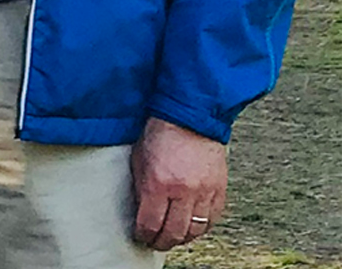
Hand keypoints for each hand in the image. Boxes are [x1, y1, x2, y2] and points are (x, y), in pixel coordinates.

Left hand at [131, 117, 226, 250]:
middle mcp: (184, 191)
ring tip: (173, 237)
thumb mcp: (139, 161)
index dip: (144, 235)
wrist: (189, 117)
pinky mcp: (219, 189)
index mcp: (159, 184)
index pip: (151, 224)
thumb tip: (141, 212)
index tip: (140, 236)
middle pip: (174, 233)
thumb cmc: (160, 134)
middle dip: (162, 242)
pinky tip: (192, 227)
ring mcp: (204, 192)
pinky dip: (201, 227)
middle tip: (155, 243)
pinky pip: (212, 219)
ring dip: (183, 238)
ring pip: (196, 231)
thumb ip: (141, 189)